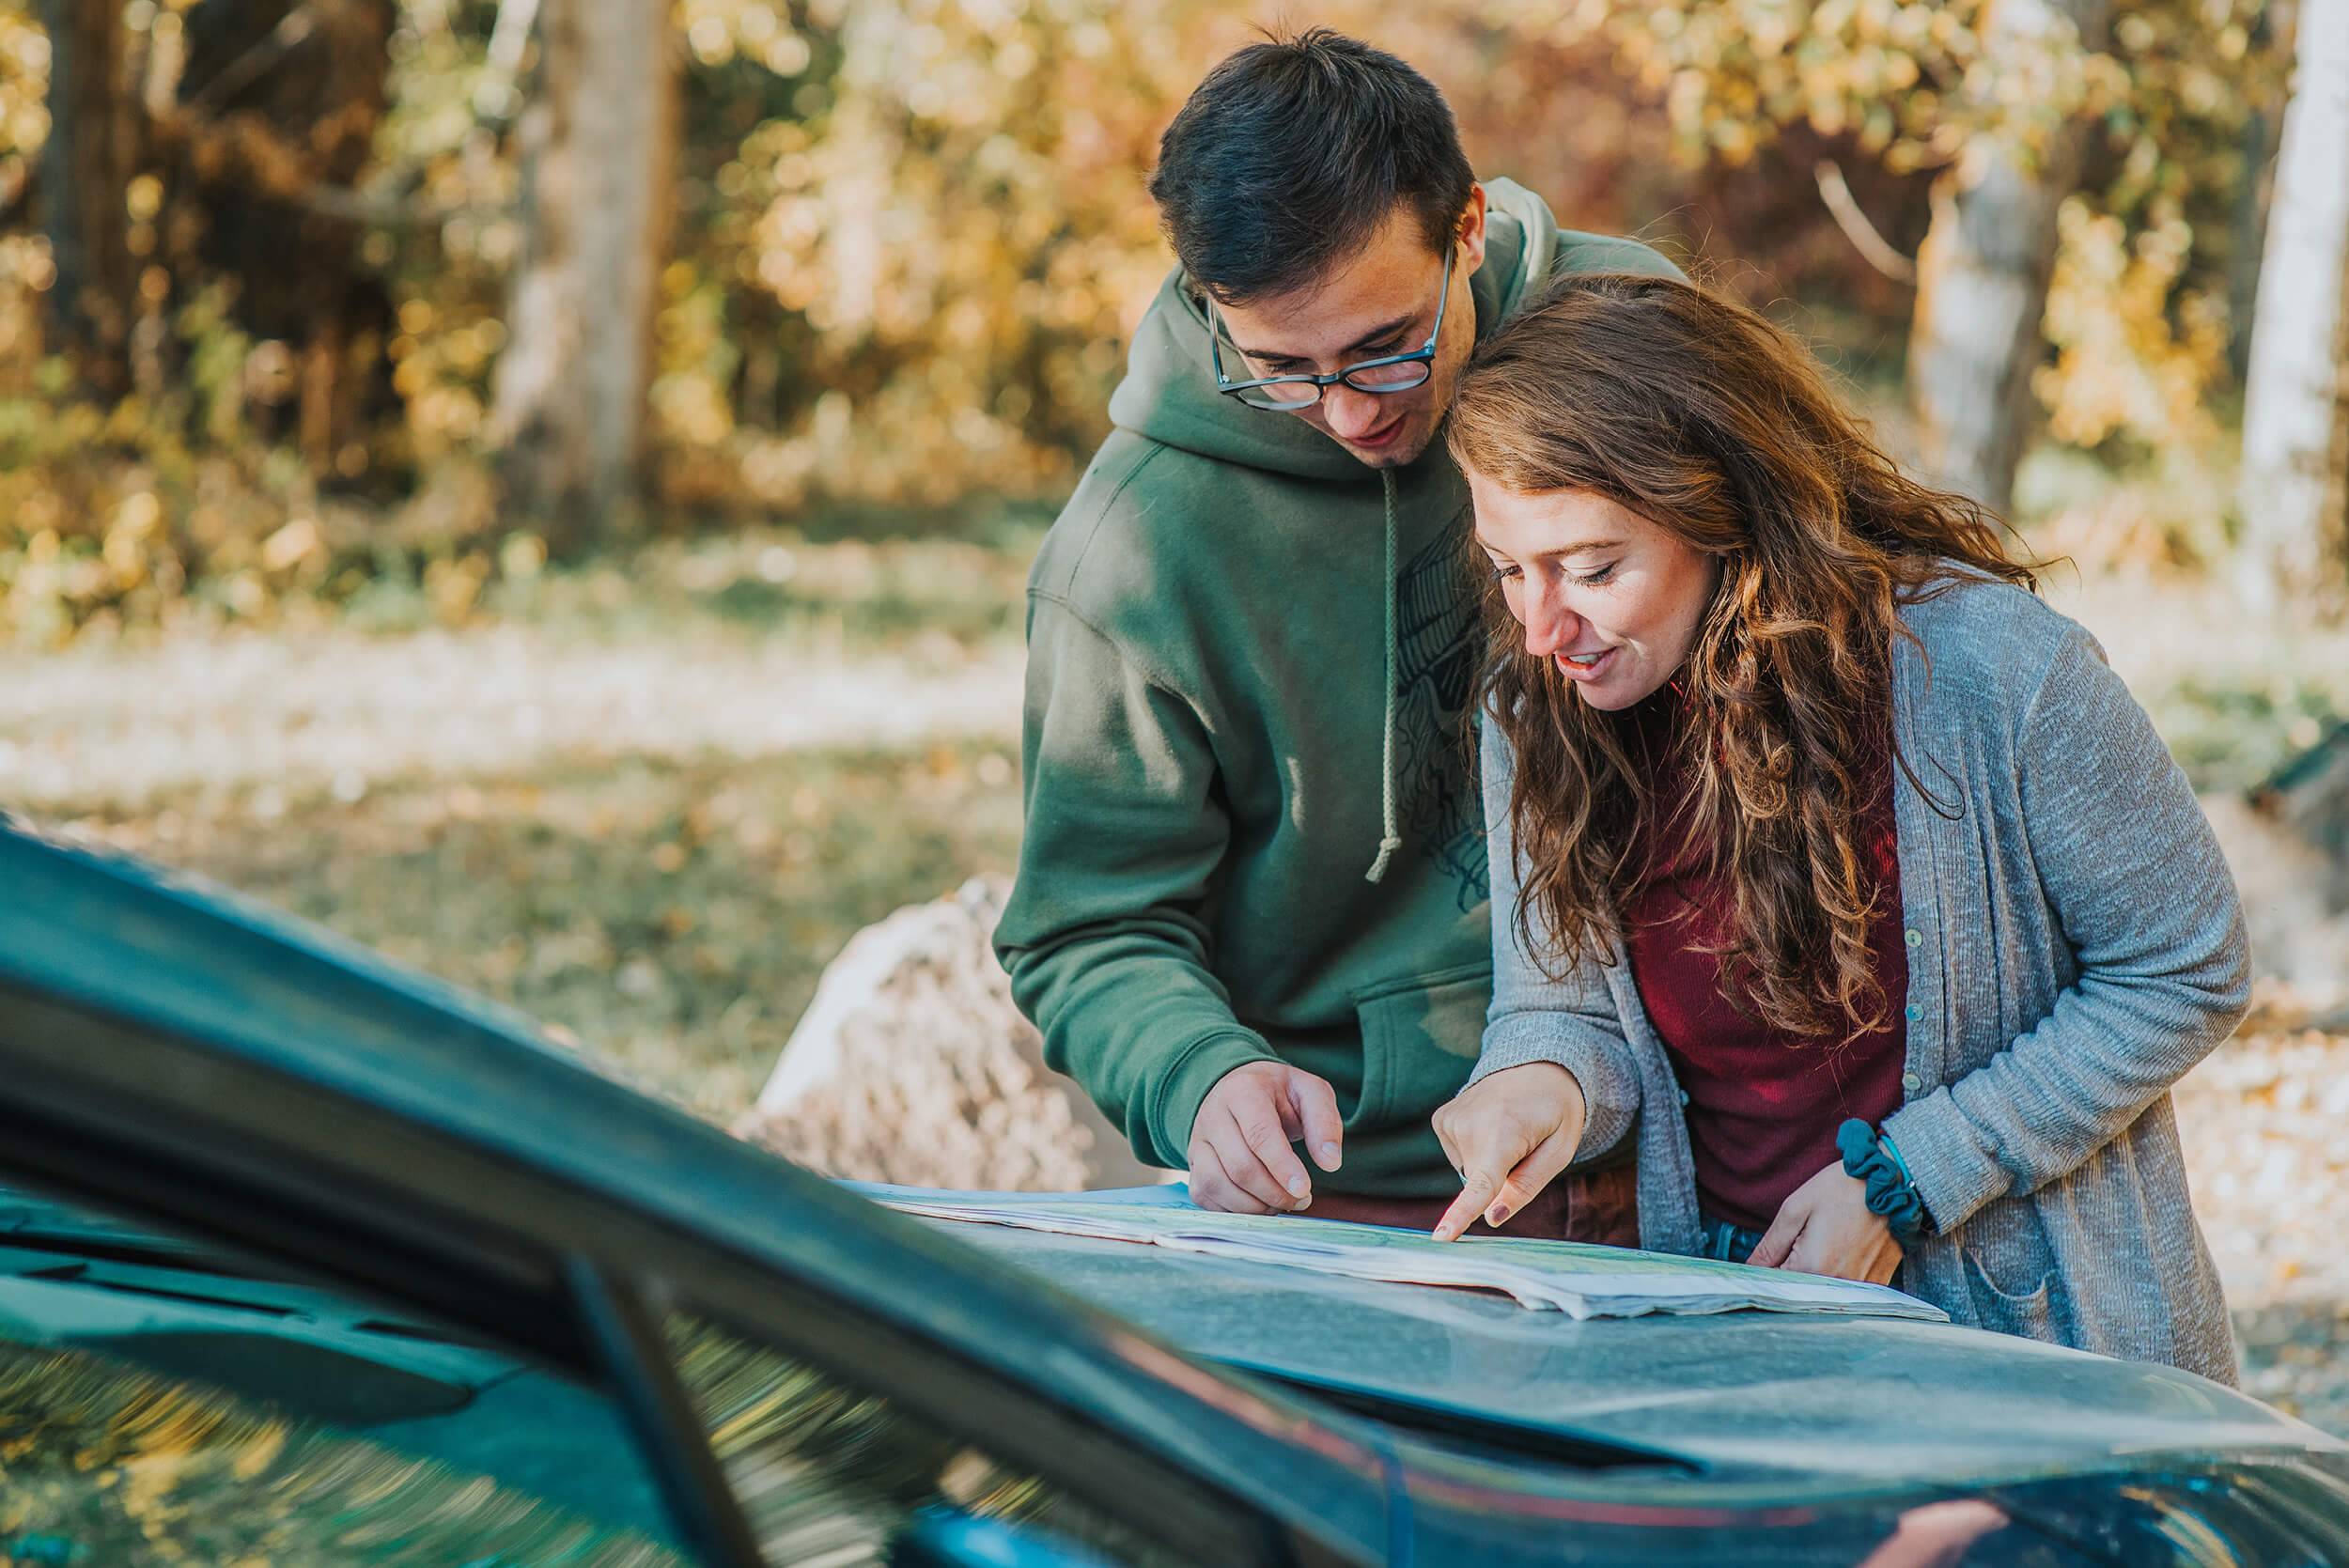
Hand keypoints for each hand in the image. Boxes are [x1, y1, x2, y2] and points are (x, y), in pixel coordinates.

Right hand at [1186, 1061, 1342, 1213]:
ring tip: (1281, 1203)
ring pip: (1218, 1184)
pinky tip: (1258, 1204)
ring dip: (1254, 1205)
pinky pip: (1205, 1196)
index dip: (1282, 1167)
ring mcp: (1198, 1142)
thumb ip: (1325, 1122)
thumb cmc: (1279, 1094)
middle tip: (1301, 1199)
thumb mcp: (1310, 1092)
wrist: (1239, 1088)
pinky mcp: (1193, 1164)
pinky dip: (1233, 1210)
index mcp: (1243, 1091)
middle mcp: (1212, 1115)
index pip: (1259, 1134)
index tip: (1304, 1189)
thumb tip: (1330, 1162)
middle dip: (1274, 1192)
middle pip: (1239, 1166)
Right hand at [1428, 1062, 1586, 1240]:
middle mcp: (1469, 1124)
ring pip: (1468, 1170)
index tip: (1441, 1237)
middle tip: (1525, 1145)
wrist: (1537, 1064)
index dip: (1460, 1215)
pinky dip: (1475, 1150)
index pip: (1481, 1184)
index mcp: (1504, 1132)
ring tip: (1508, 1129)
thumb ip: (1527, 1186)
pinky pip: (1457, 1156)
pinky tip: (1489, 1125)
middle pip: (1480, 1183)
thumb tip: (1492, 1217)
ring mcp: (1450, 1119)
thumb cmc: (1555, 1110)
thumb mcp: (1560, 1149)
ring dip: (1489, 1161)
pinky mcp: (1440, 1118)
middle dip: (1502, 1177)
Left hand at [1747, 1159, 1903, 1283]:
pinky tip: (1844, 1248)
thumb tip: (1751, 1269)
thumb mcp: (1796, 1208)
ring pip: (1823, 1289)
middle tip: (1804, 1238)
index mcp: (1812, 1267)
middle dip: (1791, 1270)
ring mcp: (1860, 1288)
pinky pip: (1847, 1288)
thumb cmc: (1842, 1188)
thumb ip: (1770, 1245)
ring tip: (1828, 1239)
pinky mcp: (1877, 1284)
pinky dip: (1839, 1273)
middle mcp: (1837, 1285)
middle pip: (1799, 1288)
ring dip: (1816, 1272)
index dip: (1767, 1268)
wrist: (1893, 1182)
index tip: (1772, 1251)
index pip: (1774, 1283)